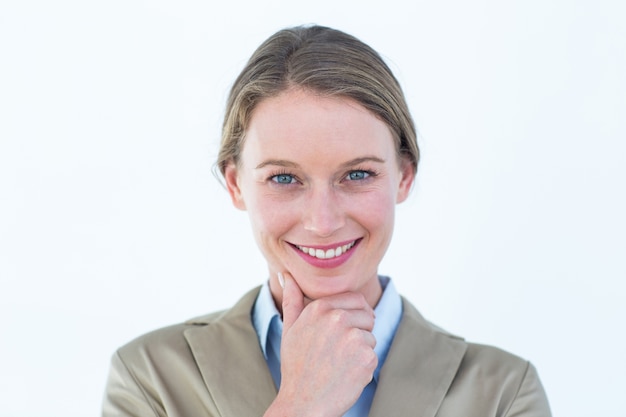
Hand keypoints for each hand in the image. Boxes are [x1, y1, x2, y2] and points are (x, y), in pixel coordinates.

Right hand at [264, 272, 376, 416]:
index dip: (353, 315)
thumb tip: (285, 274)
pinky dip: (363, 366)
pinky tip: (345, 374)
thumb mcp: (290, 328)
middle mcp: (338, 318)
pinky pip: (373, 354)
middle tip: (338, 351)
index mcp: (320, 307)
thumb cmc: (296, 365)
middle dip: (359, 330)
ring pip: (371, 336)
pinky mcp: (366, 357)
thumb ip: (292, 299)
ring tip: (339, 363)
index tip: (340, 332)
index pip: (356, 299)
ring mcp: (354, 337)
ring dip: (360, 349)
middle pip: (368, 315)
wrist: (303, 403)